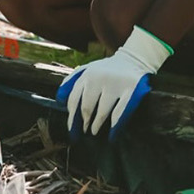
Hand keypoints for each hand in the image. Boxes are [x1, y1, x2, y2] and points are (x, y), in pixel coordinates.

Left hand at [55, 26, 170, 138]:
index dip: (72, 115)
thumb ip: (72, 81)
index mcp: (87, 74)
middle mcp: (99, 78)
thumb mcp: (87, 69)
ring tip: (94, 131)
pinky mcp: (131, 90)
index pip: (74, 99)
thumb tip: (60, 100)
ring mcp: (115, 84)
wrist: (133, 59)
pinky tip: (112, 134)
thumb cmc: (106, 69)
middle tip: (84, 130)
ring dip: (96, 125)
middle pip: (87, 106)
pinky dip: (115, 126)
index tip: (72, 127)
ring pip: (102, 112)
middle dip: (84, 121)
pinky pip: (120, 113)